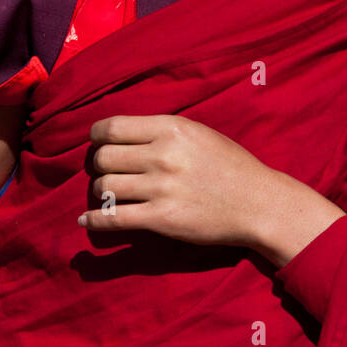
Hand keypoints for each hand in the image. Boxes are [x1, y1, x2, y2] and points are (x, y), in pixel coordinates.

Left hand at [80, 115, 344, 265]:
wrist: (259, 203)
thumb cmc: (231, 166)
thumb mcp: (198, 133)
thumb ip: (161, 131)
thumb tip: (120, 134)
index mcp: (171, 128)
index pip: (112, 127)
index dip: (97, 136)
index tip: (98, 143)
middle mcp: (162, 155)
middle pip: (103, 157)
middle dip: (98, 165)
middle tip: (106, 171)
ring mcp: (161, 188)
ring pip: (104, 187)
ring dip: (100, 192)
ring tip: (107, 194)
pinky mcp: (162, 219)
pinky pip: (113, 218)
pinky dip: (94, 219)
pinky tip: (86, 219)